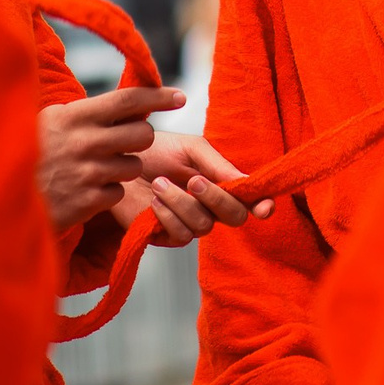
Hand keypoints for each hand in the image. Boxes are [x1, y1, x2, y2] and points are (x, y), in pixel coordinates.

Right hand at [38, 86, 184, 227]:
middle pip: (143, 134)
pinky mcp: (89, 202)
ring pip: (135, 165)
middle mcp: (85, 143)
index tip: (180, 96)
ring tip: (98, 167)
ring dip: (125, 167)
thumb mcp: (50, 121)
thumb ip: (87, 113)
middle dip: (140, 138)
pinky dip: (110, 191)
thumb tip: (130, 102)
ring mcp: (88, 174)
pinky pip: (119, 192)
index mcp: (75, 116)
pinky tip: (88, 189)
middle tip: (123, 142)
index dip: (159, 95)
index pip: (129, 100)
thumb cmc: (27, 153)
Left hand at [114, 131, 276, 246]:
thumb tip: (246, 181)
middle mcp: (211, 206)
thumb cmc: (156, 151)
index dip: (262, 205)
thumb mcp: (192, 148)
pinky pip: (181, 235)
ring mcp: (190, 223)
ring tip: (160, 183)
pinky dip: (168, 216)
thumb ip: (218, 165)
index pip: (251, 200)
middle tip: (194, 181)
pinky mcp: (167, 236)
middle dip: (217, 199)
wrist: (119, 159)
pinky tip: (155, 201)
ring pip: (204, 226)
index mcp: (222, 182)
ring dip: (182, 204)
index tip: (264, 208)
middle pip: (234, 217)